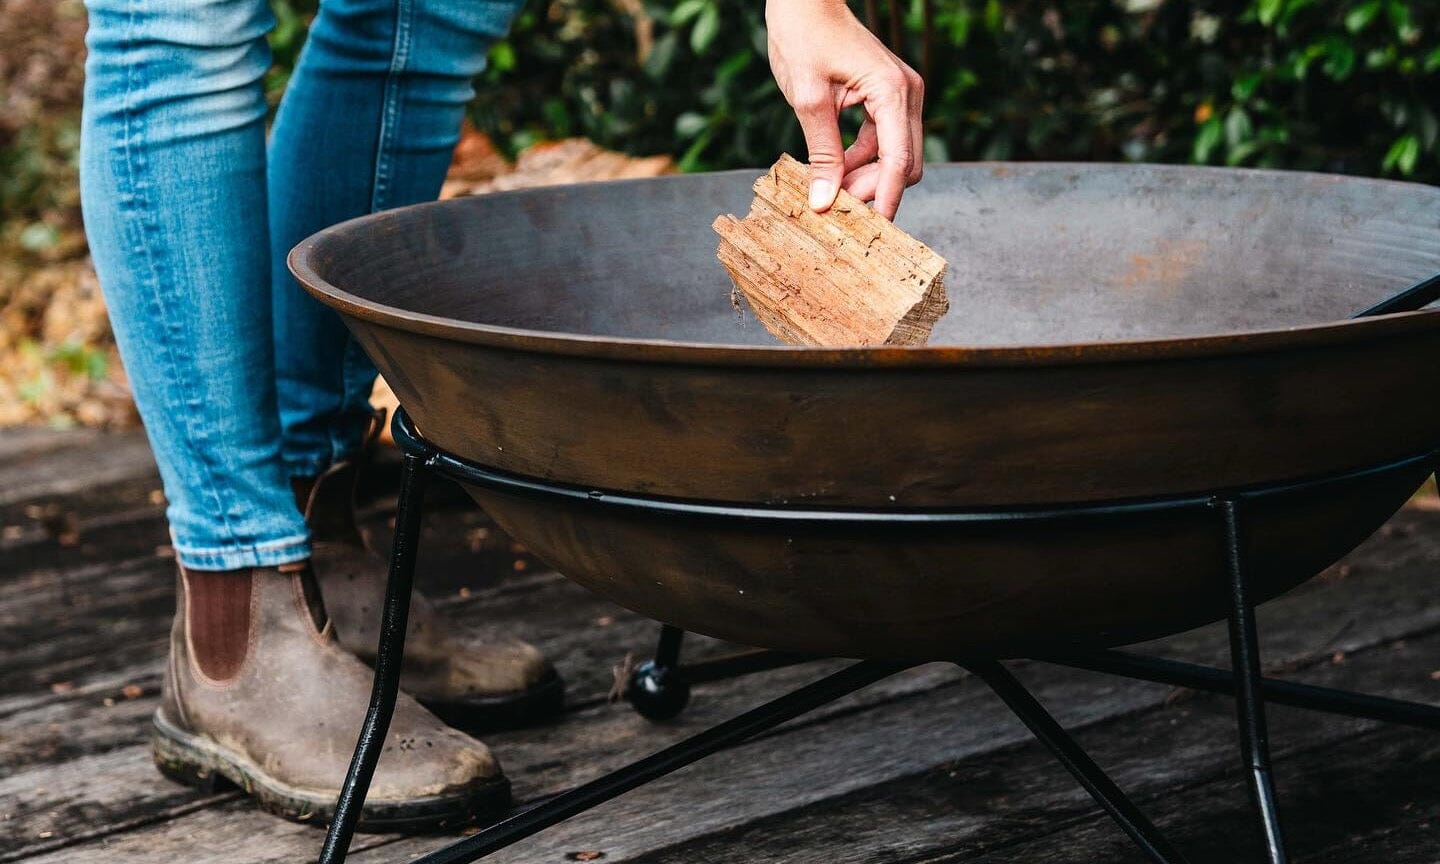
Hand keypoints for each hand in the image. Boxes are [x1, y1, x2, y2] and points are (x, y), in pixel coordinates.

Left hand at [765, 0, 924, 219]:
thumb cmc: (804, 37)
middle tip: (836, 208)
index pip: (899, 160)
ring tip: (828, 191)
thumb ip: (822, 152)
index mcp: (892, 92)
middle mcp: (905, 95)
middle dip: (875, 190)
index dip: (886, 198)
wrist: (804, 1)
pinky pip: (880, 142)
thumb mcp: (808, 99)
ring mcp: (898, 96)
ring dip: (865, 178)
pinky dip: (859, 161)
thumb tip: (824, 200)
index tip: (874, 230)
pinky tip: (832, 171)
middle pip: (904, 164)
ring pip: (892, 157)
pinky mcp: (884, 98)